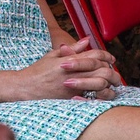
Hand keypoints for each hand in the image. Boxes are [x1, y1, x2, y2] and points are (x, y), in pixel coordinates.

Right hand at [0, 40, 119, 100]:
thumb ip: (72, 49)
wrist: (24, 88)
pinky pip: (91, 97)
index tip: (111, 59)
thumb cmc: (38, 71)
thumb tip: (87, 40)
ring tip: (112, 85)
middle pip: (101, 69)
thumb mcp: (53, 56)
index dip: (106, 56)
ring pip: (99, 83)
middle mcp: (72, 72)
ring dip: (108, 84)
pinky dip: (100, 95)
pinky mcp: (70, 99)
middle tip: (115, 73)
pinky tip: (103, 95)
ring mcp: (72, 87)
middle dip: (112, 71)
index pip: (94, 55)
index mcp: (69, 60)